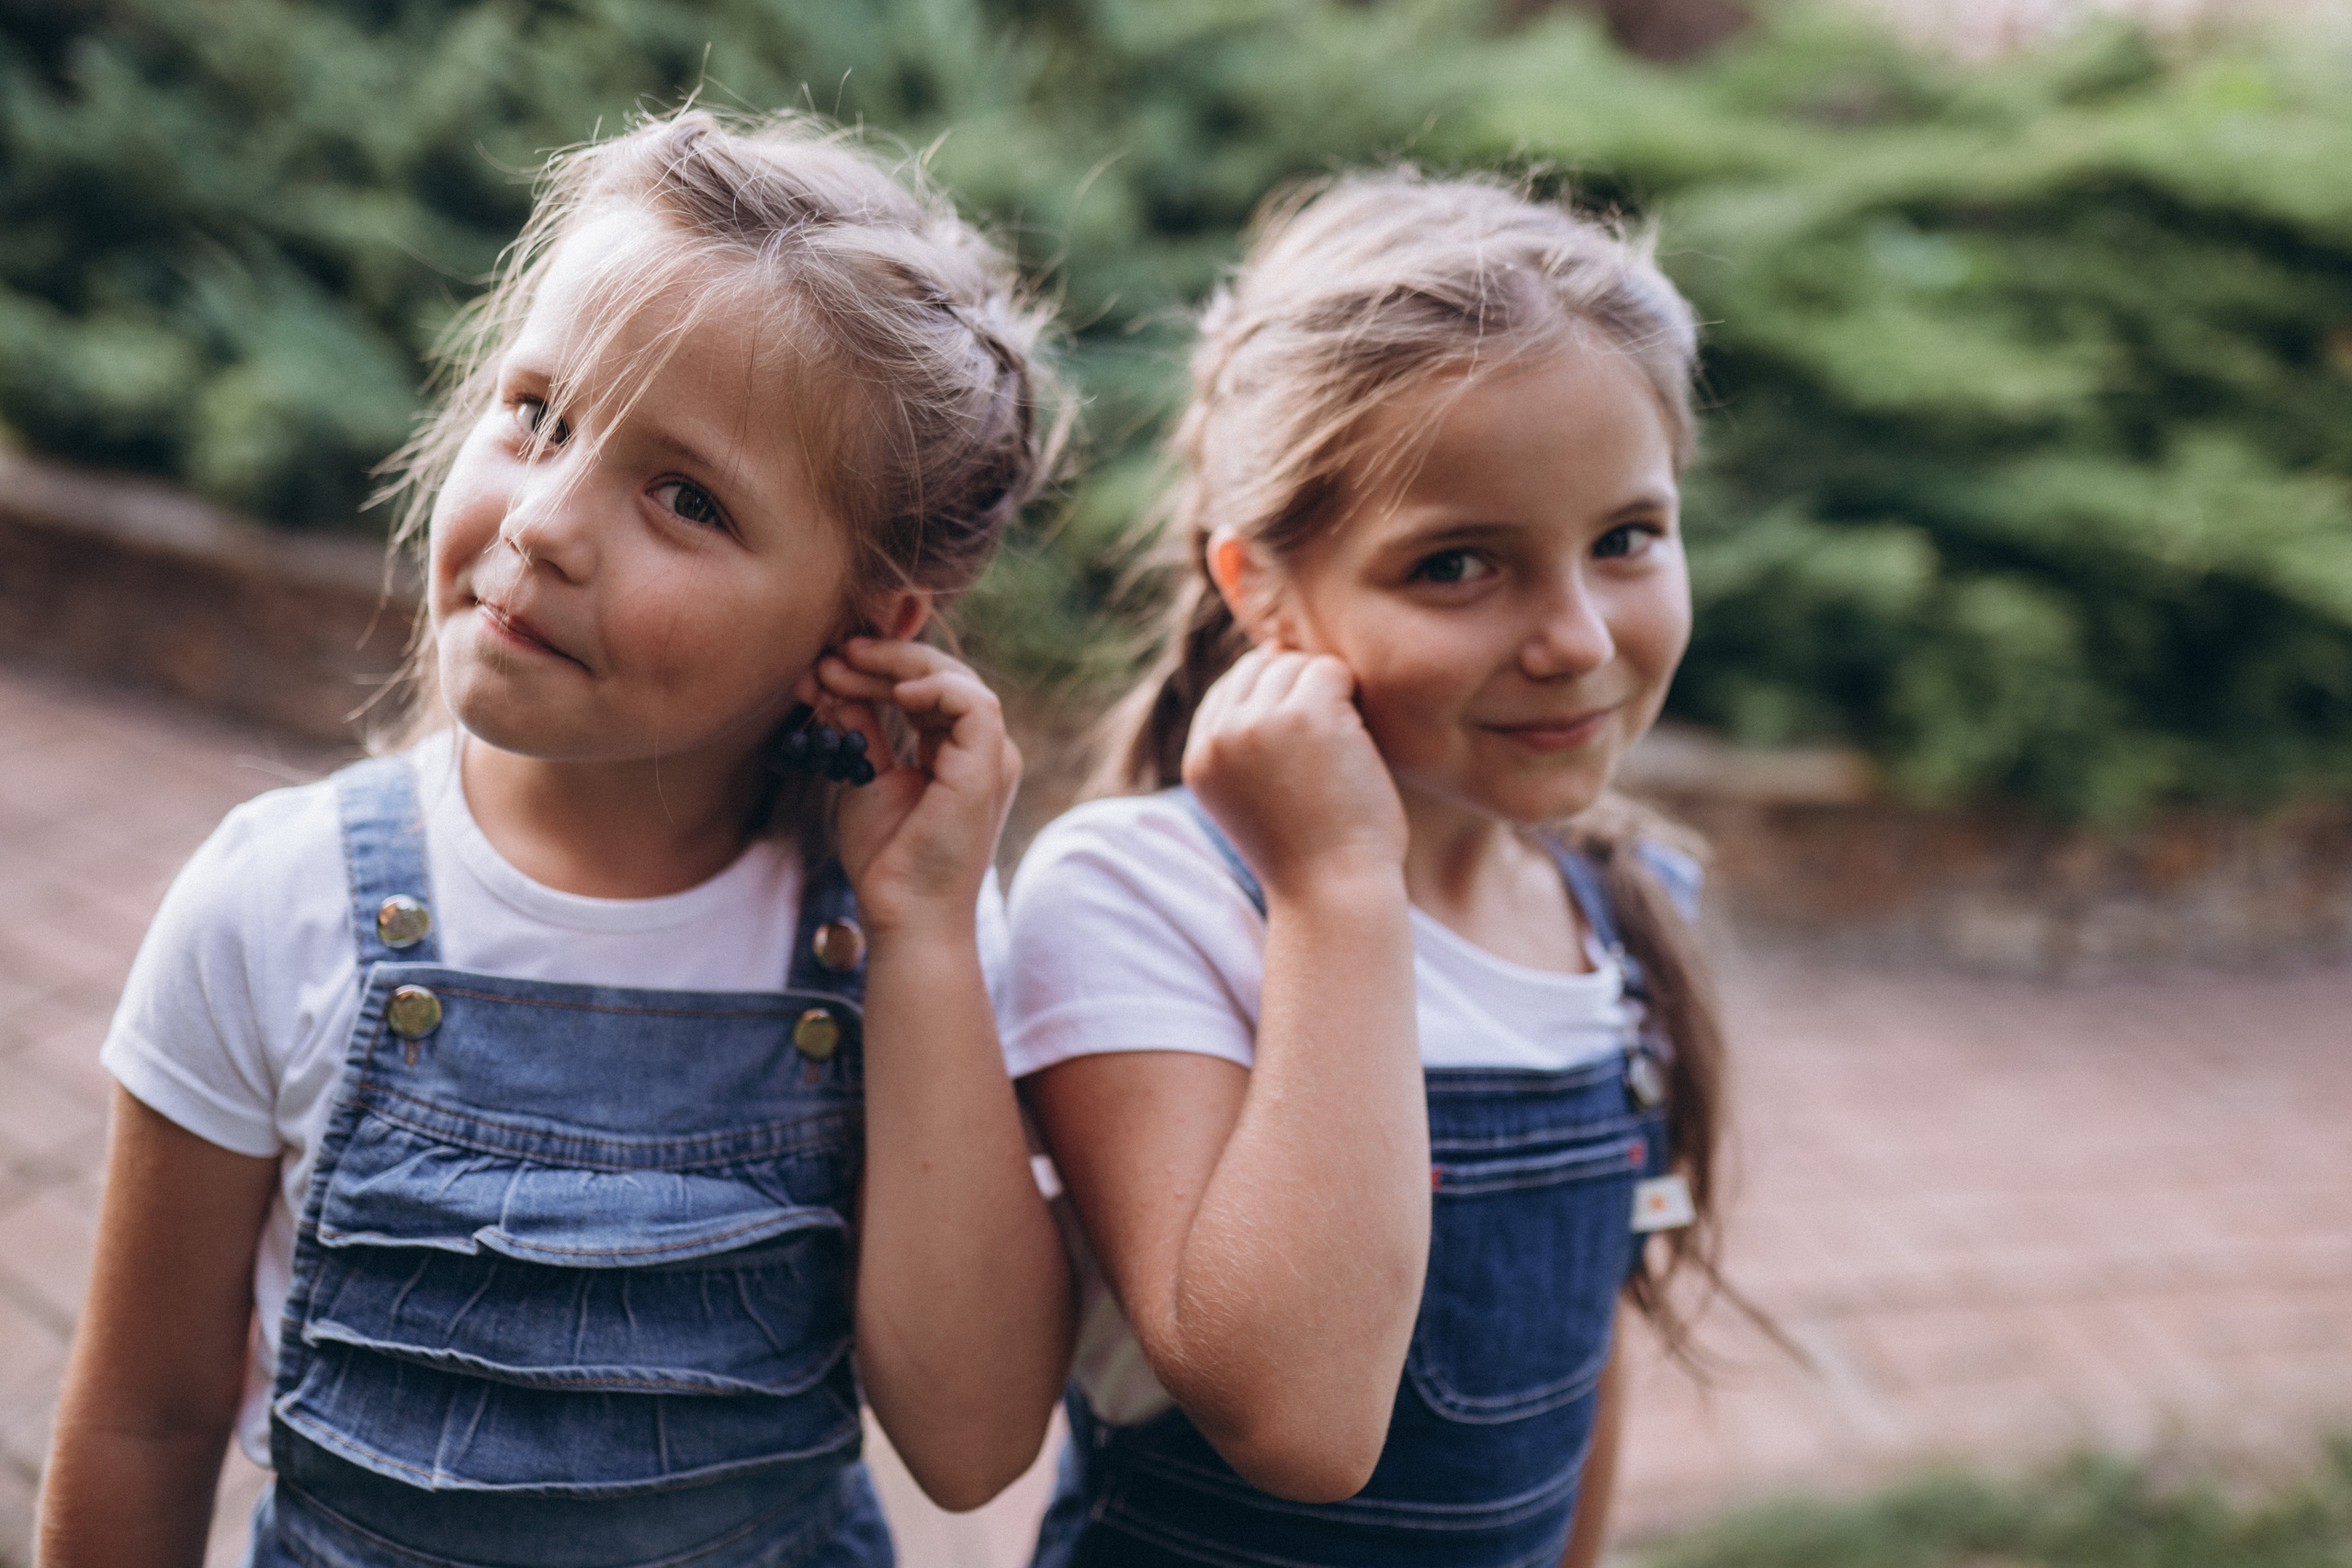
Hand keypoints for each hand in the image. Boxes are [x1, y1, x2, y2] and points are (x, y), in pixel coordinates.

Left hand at [807, 638, 1020, 931]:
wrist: (906, 916)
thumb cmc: (889, 861)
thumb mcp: (867, 778)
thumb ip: (861, 730)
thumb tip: (832, 683)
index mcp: (959, 754)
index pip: (927, 689)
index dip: (880, 670)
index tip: (827, 666)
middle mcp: (982, 751)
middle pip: (943, 676)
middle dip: (884, 659)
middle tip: (832, 656)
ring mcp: (991, 758)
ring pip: (958, 680)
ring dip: (898, 666)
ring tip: (845, 667)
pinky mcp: (989, 767)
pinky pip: (973, 703)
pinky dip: (933, 688)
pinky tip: (892, 695)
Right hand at [1180, 643, 1406, 900]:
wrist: (1334, 894)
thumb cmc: (1313, 854)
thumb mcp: (1255, 797)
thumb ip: (1247, 740)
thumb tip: (1273, 650)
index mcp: (1200, 761)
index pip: (1227, 693)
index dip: (1273, 704)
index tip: (1306, 746)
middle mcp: (1219, 737)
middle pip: (1259, 669)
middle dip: (1300, 692)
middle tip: (1331, 747)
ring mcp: (1258, 723)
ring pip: (1294, 665)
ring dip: (1329, 696)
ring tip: (1344, 750)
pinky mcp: (1304, 715)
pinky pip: (1331, 670)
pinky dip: (1354, 697)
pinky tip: (1358, 745)